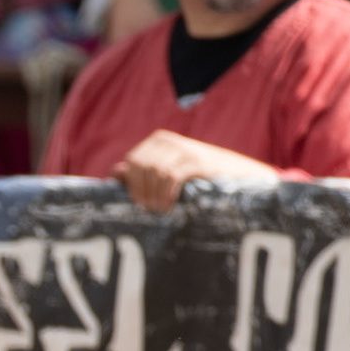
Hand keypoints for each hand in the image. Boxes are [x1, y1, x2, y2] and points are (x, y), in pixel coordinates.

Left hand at [112, 129, 277, 211]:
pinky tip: (170, 205)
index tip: (137, 202)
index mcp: (159, 140)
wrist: (233, 174)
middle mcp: (170, 141)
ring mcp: (185, 149)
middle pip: (142, 166)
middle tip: (149, 209)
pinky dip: (167, 194)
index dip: (131, 183)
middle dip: (142, 190)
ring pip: (155, 172)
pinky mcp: (198, 161)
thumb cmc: (194, 176)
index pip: (133, 160)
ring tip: (160, 209)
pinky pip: (171, 176)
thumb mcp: (165, 171)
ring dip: (154, 195)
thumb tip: (115, 171)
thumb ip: (140, 171)